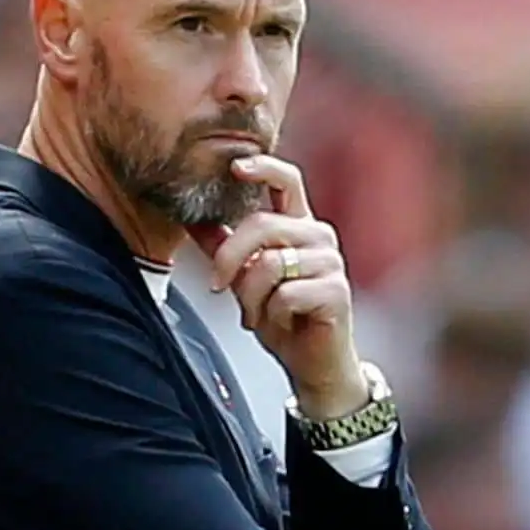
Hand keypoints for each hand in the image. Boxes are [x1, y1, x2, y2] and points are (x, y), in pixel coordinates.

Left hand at [186, 156, 367, 418]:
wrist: (314, 363)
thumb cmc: (286, 319)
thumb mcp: (246, 279)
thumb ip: (225, 247)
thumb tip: (193, 220)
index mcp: (299, 226)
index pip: (287, 181)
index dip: (263, 167)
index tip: (235, 166)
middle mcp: (319, 236)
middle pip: (261, 224)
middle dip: (229, 258)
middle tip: (219, 286)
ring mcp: (331, 263)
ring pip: (269, 263)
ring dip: (250, 296)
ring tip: (255, 313)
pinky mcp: (336, 291)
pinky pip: (285, 293)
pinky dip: (270, 313)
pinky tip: (278, 322)